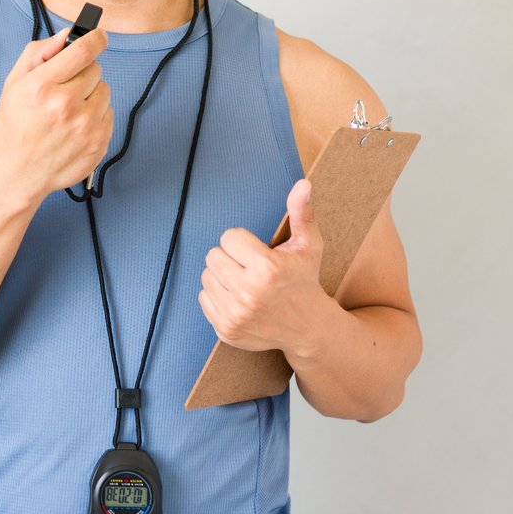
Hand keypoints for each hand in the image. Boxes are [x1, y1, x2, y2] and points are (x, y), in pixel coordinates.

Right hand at [0, 26, 112, 200]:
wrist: (18, 172)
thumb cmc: (14, 126)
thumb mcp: (14, 83)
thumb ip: (40, 52)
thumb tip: (68, 34)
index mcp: (43, 86)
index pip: (84, 50)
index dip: (95, 38)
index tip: (99, 36)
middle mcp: (66, 105)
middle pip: (95, 69)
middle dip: (83, 73)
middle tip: (65, 88)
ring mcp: (86, 127)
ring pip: (105, 90)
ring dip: (91, 94)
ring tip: (69, 110)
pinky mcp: (99, 143)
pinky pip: (109, 113)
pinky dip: (96, 115)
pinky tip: (75, 126)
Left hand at [198, 178, 339, 351]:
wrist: (308, 328)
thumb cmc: (305, 280)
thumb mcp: (309, 246)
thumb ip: (302, 213)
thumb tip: (303, 184)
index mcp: (268, 269)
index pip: (228, 237)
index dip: (243, 242)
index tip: (258, 252)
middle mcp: (249, 293)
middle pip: (213, 256)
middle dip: (230, 257)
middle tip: (250, 267)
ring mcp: (236, 314)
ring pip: (206, 277)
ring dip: (222, 276)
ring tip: (244, 282)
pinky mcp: (225, 329)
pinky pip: (203, 298)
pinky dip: (218, 296)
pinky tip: (238, 299)